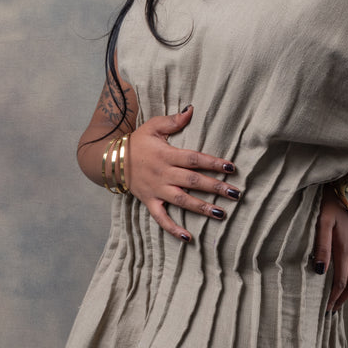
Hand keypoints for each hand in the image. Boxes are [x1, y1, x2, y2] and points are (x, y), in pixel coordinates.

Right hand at [127, 106, 239, 242]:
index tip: (231, 168)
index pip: (194, 159)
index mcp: (167, 155)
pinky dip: (173, 229)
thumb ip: (173, 121)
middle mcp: (164, 174)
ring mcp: (157, 190)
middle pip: (193, 182)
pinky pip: (161, 218)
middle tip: (235, 194)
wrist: (112, 160)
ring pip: (182, 200)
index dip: (213, 163)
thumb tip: (191, 110)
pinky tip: (188, 238)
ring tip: (221, 214)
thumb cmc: (137, 142)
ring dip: (202, 208)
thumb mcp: (153, 126)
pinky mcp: (149, 201)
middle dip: (215, 188)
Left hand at [313, 190, 347, 311]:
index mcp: (344, 250)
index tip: (326, 310)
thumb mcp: (321, 224)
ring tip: (339, 296)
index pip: (341, 281)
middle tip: (332, 310)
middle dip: (344, 298)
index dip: (334, 298)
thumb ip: (321, 247)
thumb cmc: (330, 204)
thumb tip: (321, 271)